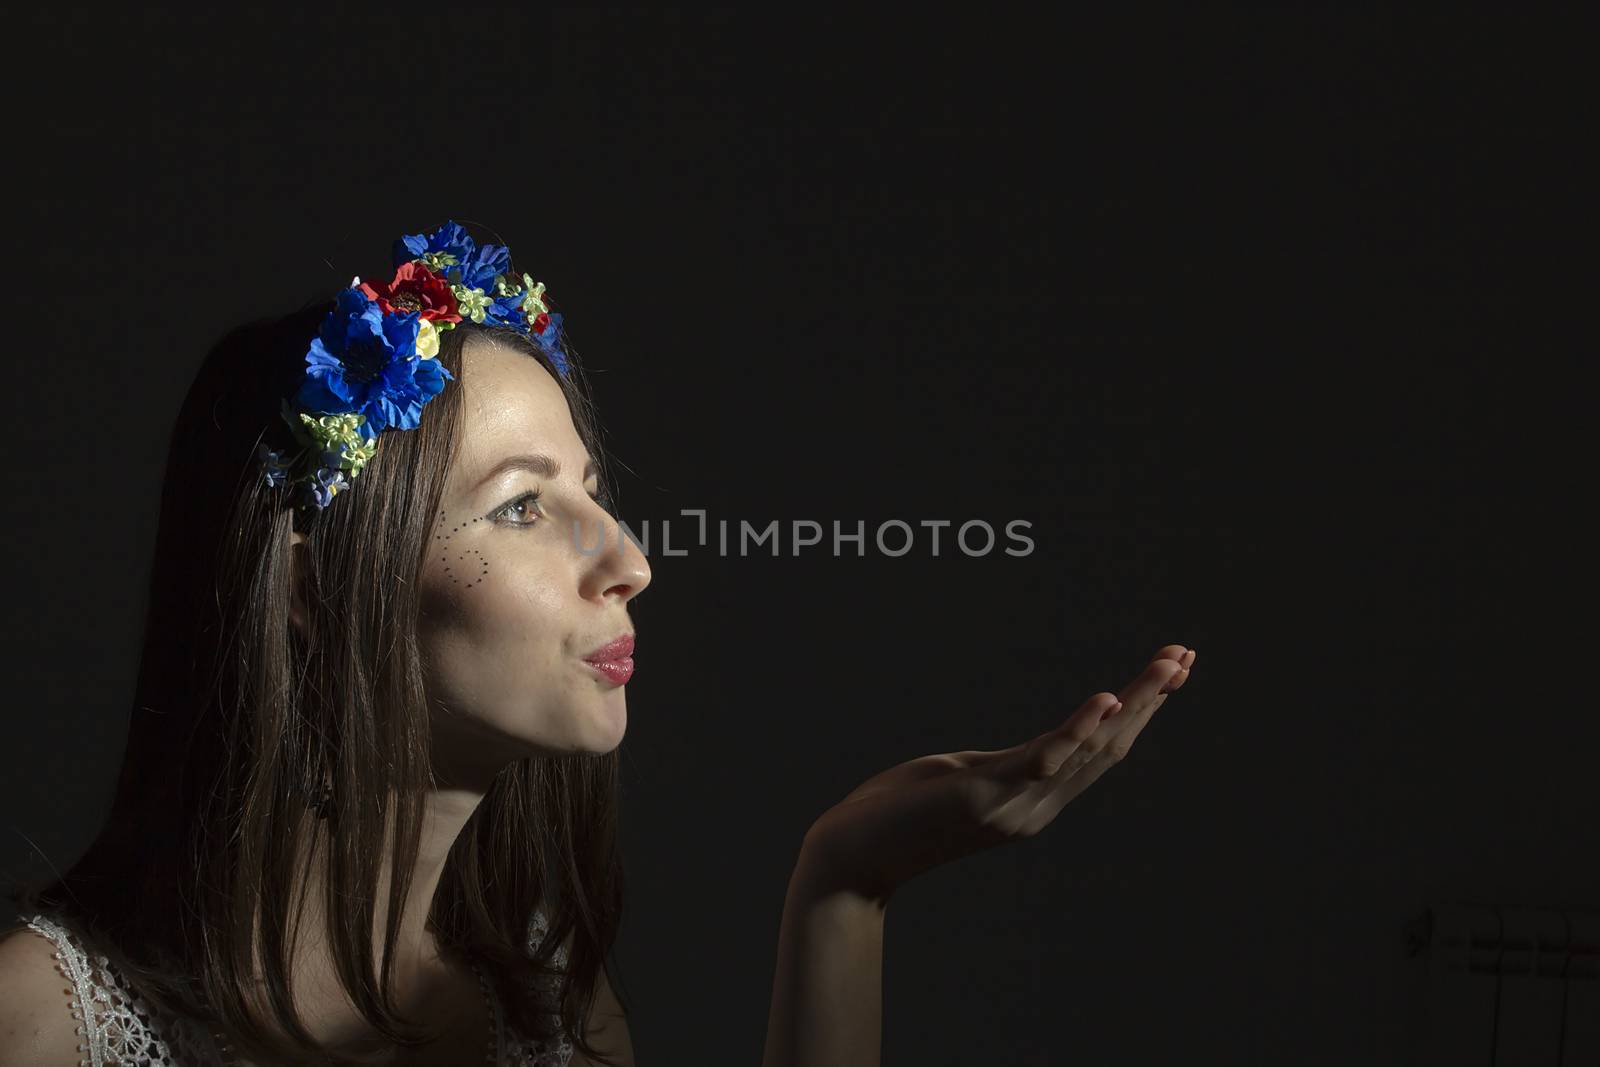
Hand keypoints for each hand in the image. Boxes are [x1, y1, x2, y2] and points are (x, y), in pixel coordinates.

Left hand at [799, 644, 1197, 905]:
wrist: (852, 858)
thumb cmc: (895, 815)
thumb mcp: (960, 781)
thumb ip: (999, 769)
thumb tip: (1030, 753)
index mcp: (1034, 799)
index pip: (1102, 751)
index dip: (1139, 711)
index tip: (1171, 670)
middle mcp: (1037, 806)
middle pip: (1109, 746)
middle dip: (1150, 699)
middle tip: (1185, 655)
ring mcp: (1015, 803)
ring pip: (1089, 749)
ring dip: (1132, 703)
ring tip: (1167, 666)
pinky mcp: (986, 794)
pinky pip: (1042, 758)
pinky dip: (1077, 728)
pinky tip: (1105, 699)